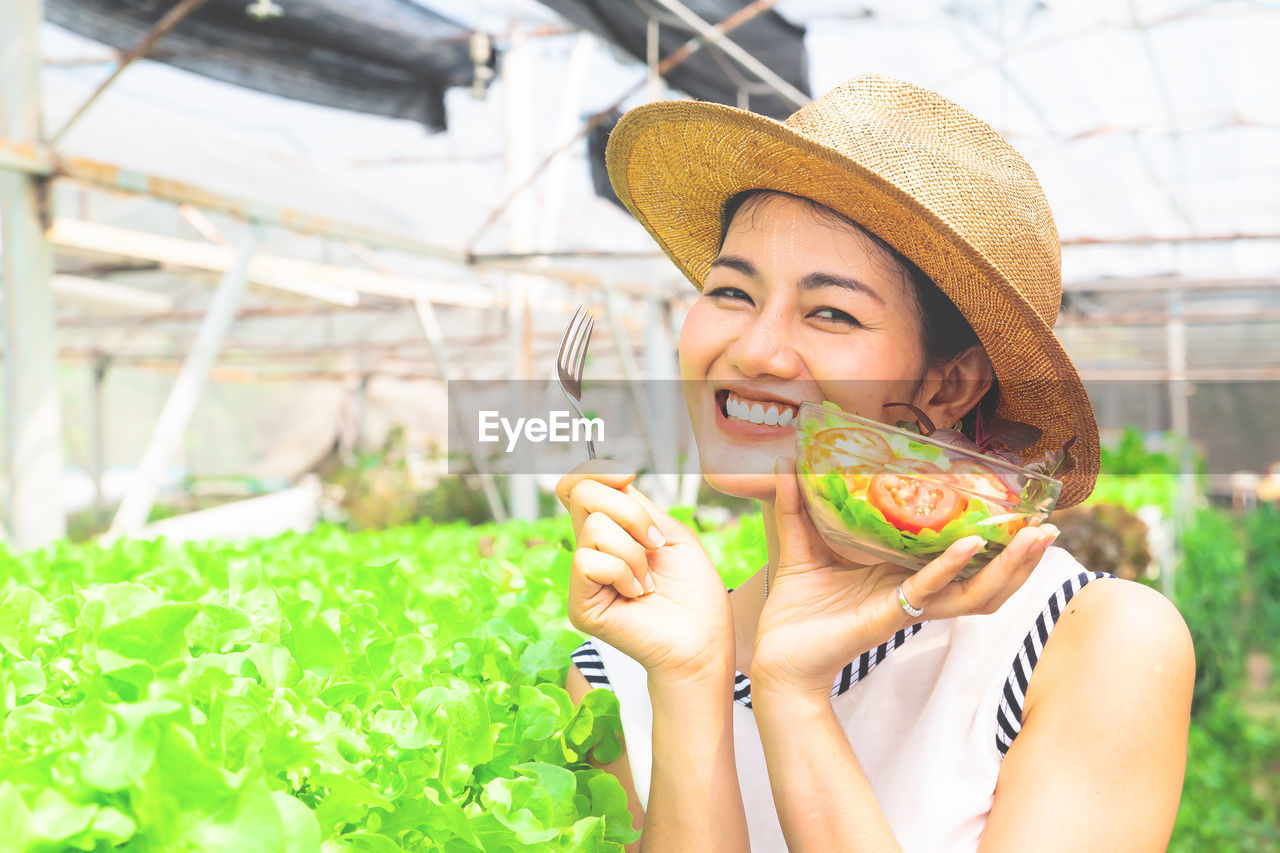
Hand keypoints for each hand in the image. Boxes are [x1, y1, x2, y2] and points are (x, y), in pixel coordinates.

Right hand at [557, 460, 734, 679]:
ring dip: (635, 553)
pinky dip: (624, 572)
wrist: (704, 640)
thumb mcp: (670, 534)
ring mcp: (583, 578)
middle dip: (629, 511)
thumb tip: (612, 476)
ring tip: (649, 581)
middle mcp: (591, 551)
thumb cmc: (695, 593)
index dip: (594, 470)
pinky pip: (589, 561)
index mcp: (612, 531)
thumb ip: (636, 505)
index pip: (578, 487)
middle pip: (581, 494)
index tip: (626, 475)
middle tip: (654, 543)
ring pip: (594, 528)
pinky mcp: (580, 605)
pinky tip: (638, 595)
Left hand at [750, 457, 1059, 697]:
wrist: (774, 656)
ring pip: (973, 591)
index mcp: (903, 576)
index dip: (994, 539)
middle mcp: (914, 593)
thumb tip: (788, 460)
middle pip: (985, 579)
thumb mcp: (800, 545)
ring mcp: (906, 607)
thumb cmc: (796, 610)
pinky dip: (950, 567)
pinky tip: (968, 545)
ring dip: (1008, 565)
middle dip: (1022, 557)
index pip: (962, 558)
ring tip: (1035, 535)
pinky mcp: (888, 616)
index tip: (1021, 509)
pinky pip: (928, 589)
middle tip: (1049, 525)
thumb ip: (798, 505)